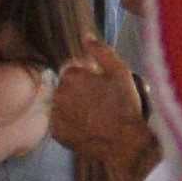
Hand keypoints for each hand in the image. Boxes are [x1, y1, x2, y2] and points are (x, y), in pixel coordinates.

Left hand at [48, 42, 151, 171]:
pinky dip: (71, 124)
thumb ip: (101, 51)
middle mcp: (59, 93)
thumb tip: (86, 36)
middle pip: (66, 87)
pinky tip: (88, 127)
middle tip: (101, 103)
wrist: (125, 144)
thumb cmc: (125, 106)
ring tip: (96, 116)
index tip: (102, 88)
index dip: (89, 78)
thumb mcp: (120, 72)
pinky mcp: (57, 133)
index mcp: (71, 75)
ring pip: (63, 105)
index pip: (73, 70)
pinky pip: (61, 123)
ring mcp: (56, 114)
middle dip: (80, 91)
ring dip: (74, 107)